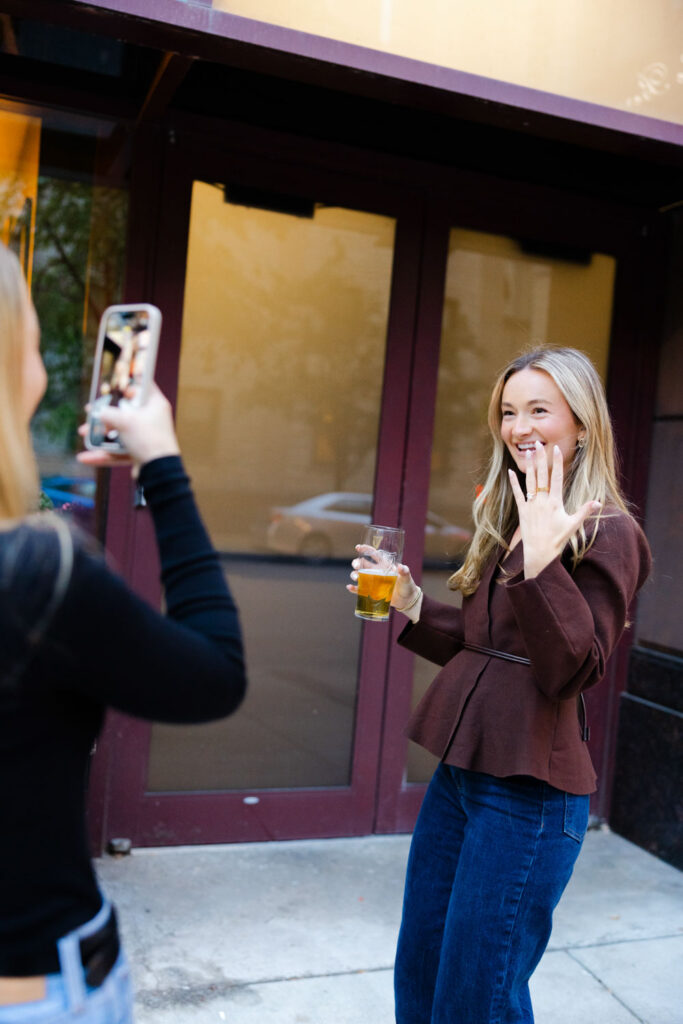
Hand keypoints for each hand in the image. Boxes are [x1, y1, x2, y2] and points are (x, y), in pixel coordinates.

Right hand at [77, 382, 179, 469]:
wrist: (159, 470)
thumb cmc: (148, 439)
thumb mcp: (125, 420)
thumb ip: (108, 413)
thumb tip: (98, 413)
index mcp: (155, 404)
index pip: (143, 386)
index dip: (128, 384)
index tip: (114, 386)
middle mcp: (151, 419)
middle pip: (125, 411)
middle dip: (104, 414)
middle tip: (90, 412)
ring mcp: (145, 437)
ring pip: (119, 432)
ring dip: (100, 434)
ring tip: (83, 433)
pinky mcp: (140, 452)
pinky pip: (119, 451)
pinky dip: (104, 454)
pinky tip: (86, 457)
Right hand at [347, 546, 419, 611]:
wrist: (407, 600)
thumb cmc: (407, 586)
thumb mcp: (407, 578)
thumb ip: (404, 572)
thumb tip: (401, 567)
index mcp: (384, 565)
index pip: (374, 554)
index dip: (366, 550)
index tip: (358, 547)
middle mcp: (377, 571)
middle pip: (363, 564)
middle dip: (357, 562)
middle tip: (356, 565)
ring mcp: (373, 582)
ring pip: (359, 575)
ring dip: (354, 575)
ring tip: (355, 577)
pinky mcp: (371, 592)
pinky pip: (360, 589)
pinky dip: (354, 588)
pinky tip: (349, 587)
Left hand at [508, 441, 600, 577]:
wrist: (540, 553)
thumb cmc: (558, 539)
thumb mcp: (573, 525)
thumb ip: (584, 511)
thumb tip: (598, 502)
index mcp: (555, 502)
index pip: (557, 477)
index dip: (556, 462)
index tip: (555, 449)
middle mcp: (542, 501)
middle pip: (541, 475)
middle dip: (540, 458)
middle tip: (538, 443)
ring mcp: (531, 505)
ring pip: (530, 481)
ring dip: (529, 466)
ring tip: (528, 452)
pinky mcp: (522, 511)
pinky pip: (518, 494)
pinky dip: (514, 483)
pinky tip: (511, 472)